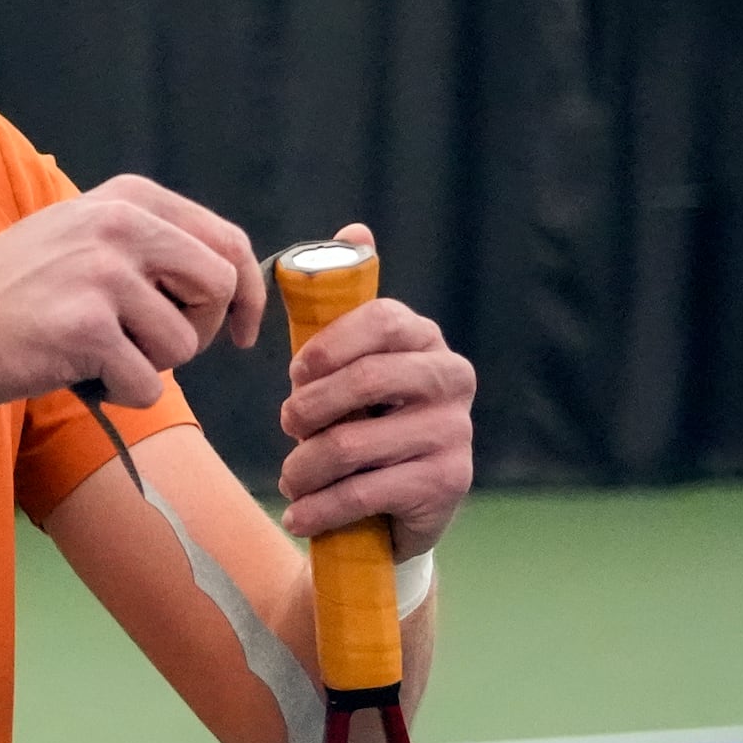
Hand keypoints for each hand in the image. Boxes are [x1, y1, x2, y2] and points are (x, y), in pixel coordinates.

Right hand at [0, 175, 265, 409]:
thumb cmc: (13, 293)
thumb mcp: (82, 236)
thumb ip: (149, 244)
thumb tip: (230, 278)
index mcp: (128, 198)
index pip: (227, 242)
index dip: (247, 295)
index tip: (243, 331)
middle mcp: (120, 225)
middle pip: (218, 289)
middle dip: (200, 331)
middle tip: (153, 346)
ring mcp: (102, 274)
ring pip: (184, 345)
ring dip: (150, 366)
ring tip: (98, 353)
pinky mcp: (86, 328)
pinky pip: (148, 384)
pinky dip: (121, 395)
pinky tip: (80, 375)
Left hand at [276, 223, 474, 559]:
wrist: (393, 510)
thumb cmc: (360, 419)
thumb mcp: (346, 363)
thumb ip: (341, 304)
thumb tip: (356, 228)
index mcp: (426, 338)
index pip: (381, 319)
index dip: (329, 344)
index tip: (296, 372)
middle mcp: (452, 379)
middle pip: (367, 381)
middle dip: (307, 409)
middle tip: (287, 426)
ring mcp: (455, 432)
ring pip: (354, 444)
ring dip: (304, 467)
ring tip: (291, 479)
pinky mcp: (447, 482)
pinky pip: (365, 492)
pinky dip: (319, 507)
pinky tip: (297, 515)